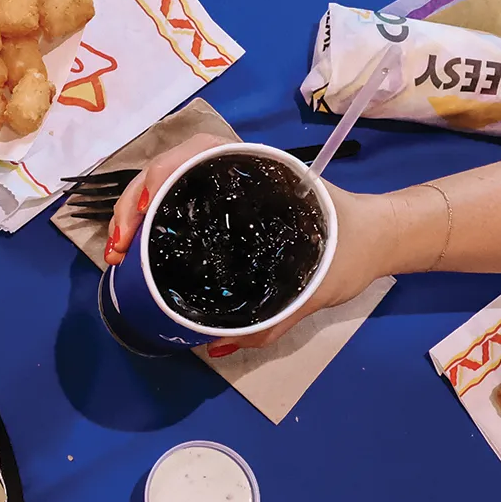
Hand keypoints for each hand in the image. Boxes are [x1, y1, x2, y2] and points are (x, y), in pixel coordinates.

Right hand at [99, 133, 402, 353]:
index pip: (193, 154)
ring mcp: (232, 188)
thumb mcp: (311, 288)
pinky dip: (156, 220)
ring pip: (169, 184)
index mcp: (259, 176)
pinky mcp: (230, 207)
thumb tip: (215, 346)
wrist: (382, 236)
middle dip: (132, 205)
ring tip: (121, 250)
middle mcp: (240, 174)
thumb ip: (270, 321)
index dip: (154, 180)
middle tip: (118, 249)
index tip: (138, 219)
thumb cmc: (351, 250)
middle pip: (167, 169)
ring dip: (136, 212)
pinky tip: (142, 247)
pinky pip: (184, 202)